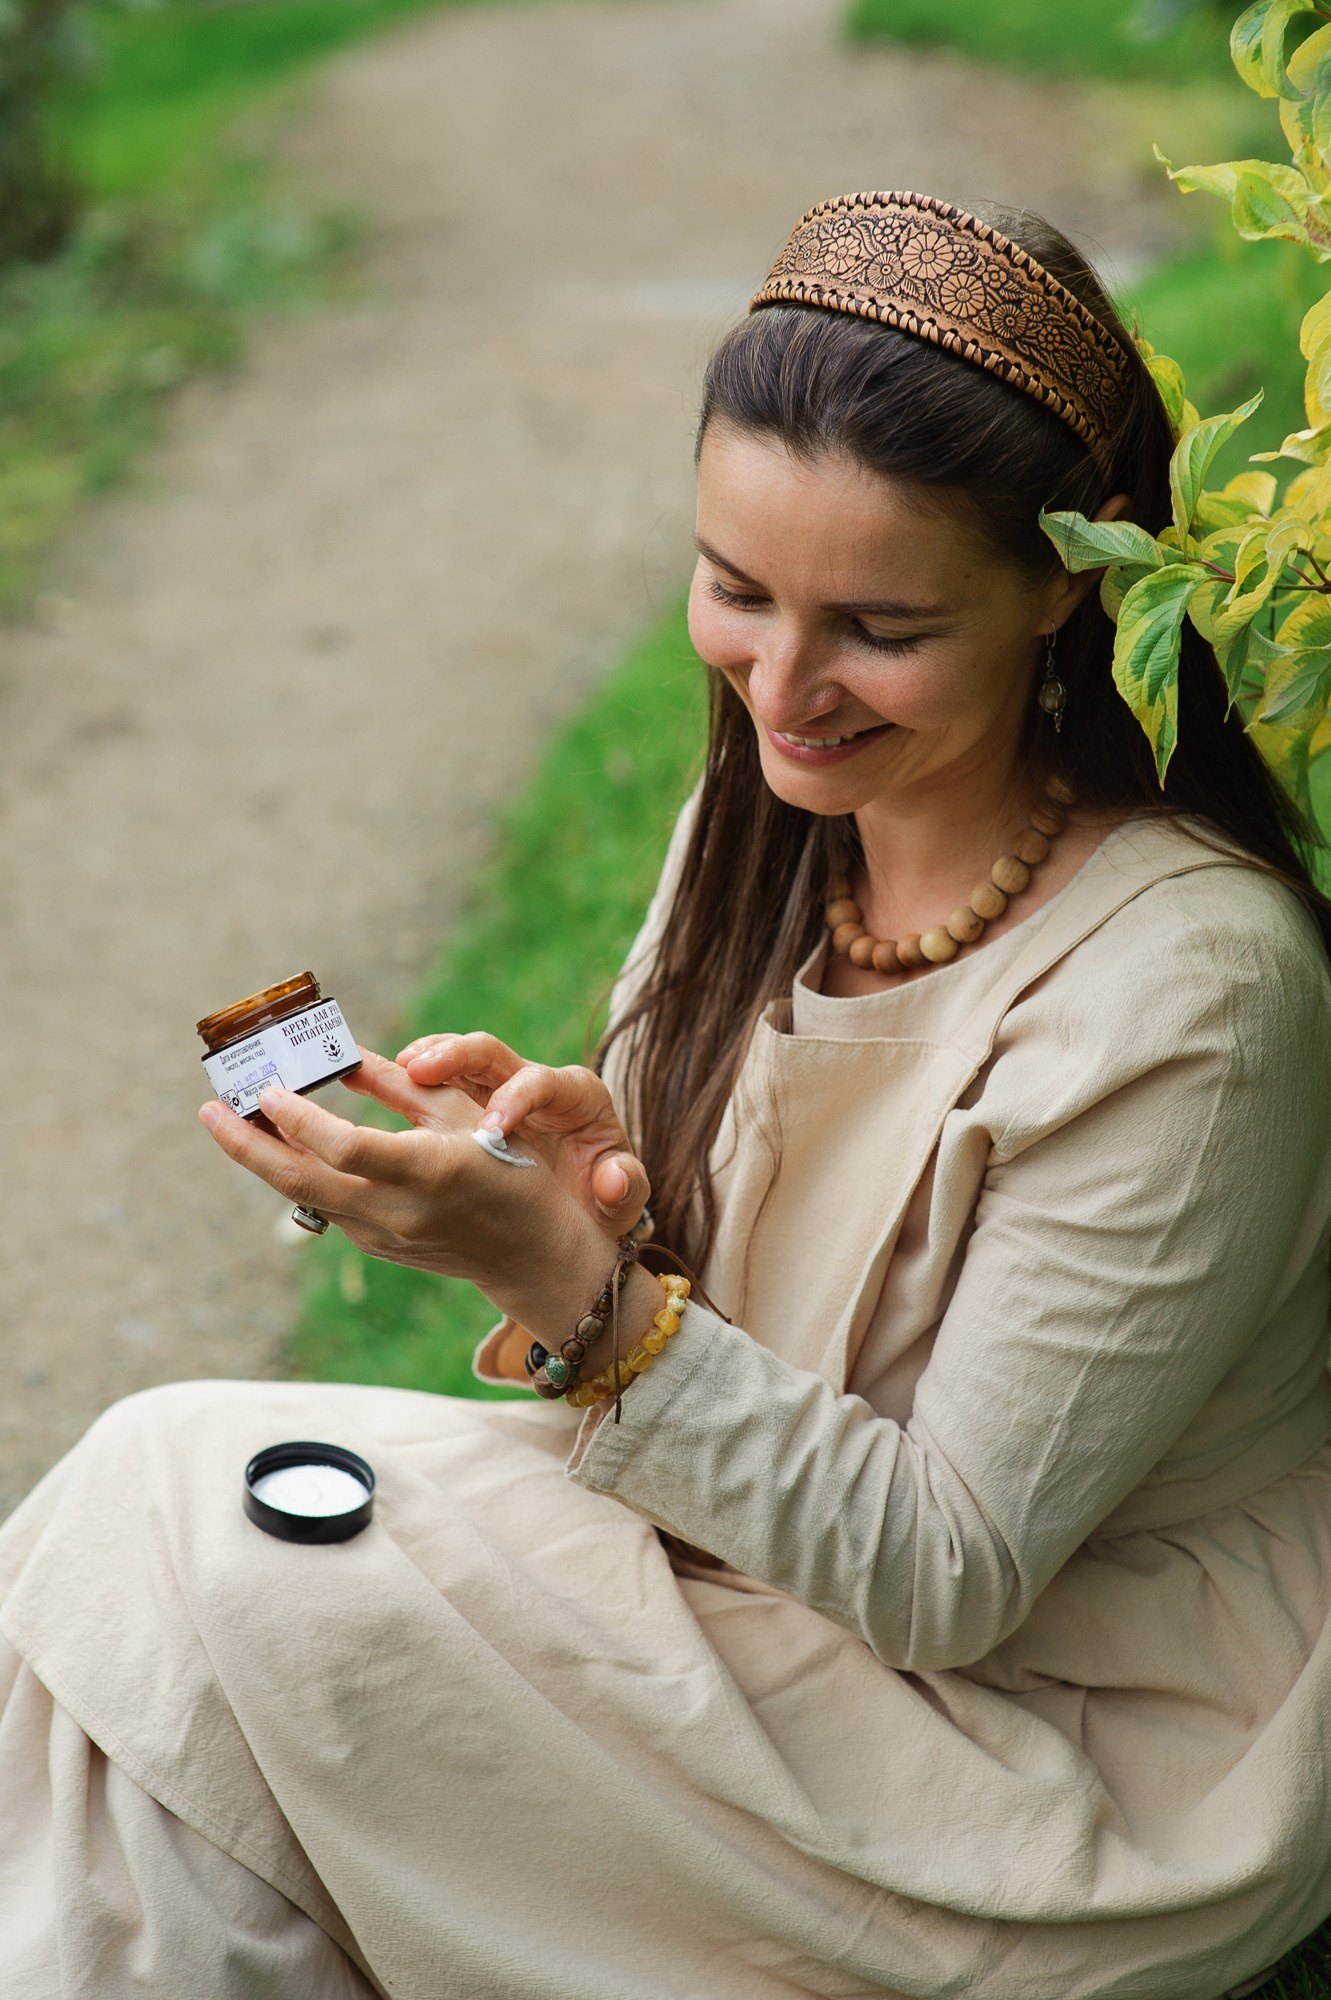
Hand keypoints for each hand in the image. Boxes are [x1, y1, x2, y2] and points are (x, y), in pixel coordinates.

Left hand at [197, 1048, 619, 1341]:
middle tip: (209, 1108)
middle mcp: (401, 1210)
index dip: (299, 1119)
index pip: (345, 1147)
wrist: (533, 1251)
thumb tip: (342, 1051)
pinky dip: (296, 1173)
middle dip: (247, 1145)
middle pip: (303, 1181)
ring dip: (262, 1158)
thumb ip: (400, 1082)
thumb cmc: (509, 1163)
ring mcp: (385, 1236)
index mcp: (431, 1169)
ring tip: (230, 1120)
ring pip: (304, 1196)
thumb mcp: (465, 1111)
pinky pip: (325, 1205)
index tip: (268, 1089)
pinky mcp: (376, 1247)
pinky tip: (278, 1146)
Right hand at [381, 1032, 649, 1233]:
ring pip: (456, 1057)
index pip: (542, 1082)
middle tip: (418, 1072)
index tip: (490, 1130)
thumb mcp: (621, 1200)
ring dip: (424, 1061)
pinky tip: (378, 1086)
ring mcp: (495, 1088)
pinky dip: (410, 1080)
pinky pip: (435, 1081)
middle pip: (491, 1052)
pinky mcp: (466, 1102)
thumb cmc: (601, 1197)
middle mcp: (533, 1082)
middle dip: (456, 1057)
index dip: (515, 1099)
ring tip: (393, 1072)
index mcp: (577, 1096)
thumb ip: (625, 1187)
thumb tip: (613, 1178)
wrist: (580, 1207)